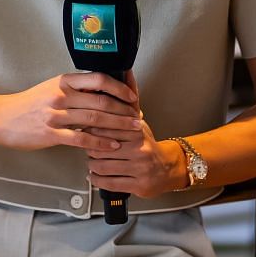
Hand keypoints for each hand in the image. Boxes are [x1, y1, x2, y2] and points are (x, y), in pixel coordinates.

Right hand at [0, 72, 138, 150]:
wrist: (0, 117)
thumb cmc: (26, 105)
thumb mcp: (50, 88)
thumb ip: (73, 89)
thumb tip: (99, 92)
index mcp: (63, 82)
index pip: (98, 79)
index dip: (119, 88)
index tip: (132, 96)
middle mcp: (61, 96)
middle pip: (101, 101)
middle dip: (124, 110)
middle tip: (138, 117)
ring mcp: (55, 115)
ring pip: (95, 120)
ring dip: (117, 125)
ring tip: (132, 130)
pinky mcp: (50, 133)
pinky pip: (81, 139)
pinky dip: (100, 143)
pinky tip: (111, 146)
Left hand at [79, 73, 184, 197]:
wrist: (169, 168)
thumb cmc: (147, 143)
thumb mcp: (138, 120)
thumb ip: (128, 99)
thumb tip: (125, 71)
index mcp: (136, 131)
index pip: (104, 127)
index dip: (91, 130)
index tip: (86, 129)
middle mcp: (139, 149)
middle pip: (99, 147)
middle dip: (90, 148)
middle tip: (89, 146)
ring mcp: (139, 168)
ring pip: (101, 166)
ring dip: (92, 164)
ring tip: (93, 160)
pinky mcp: (138, 185)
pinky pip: (108, 183)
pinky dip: (97, 179)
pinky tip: (95, 174)